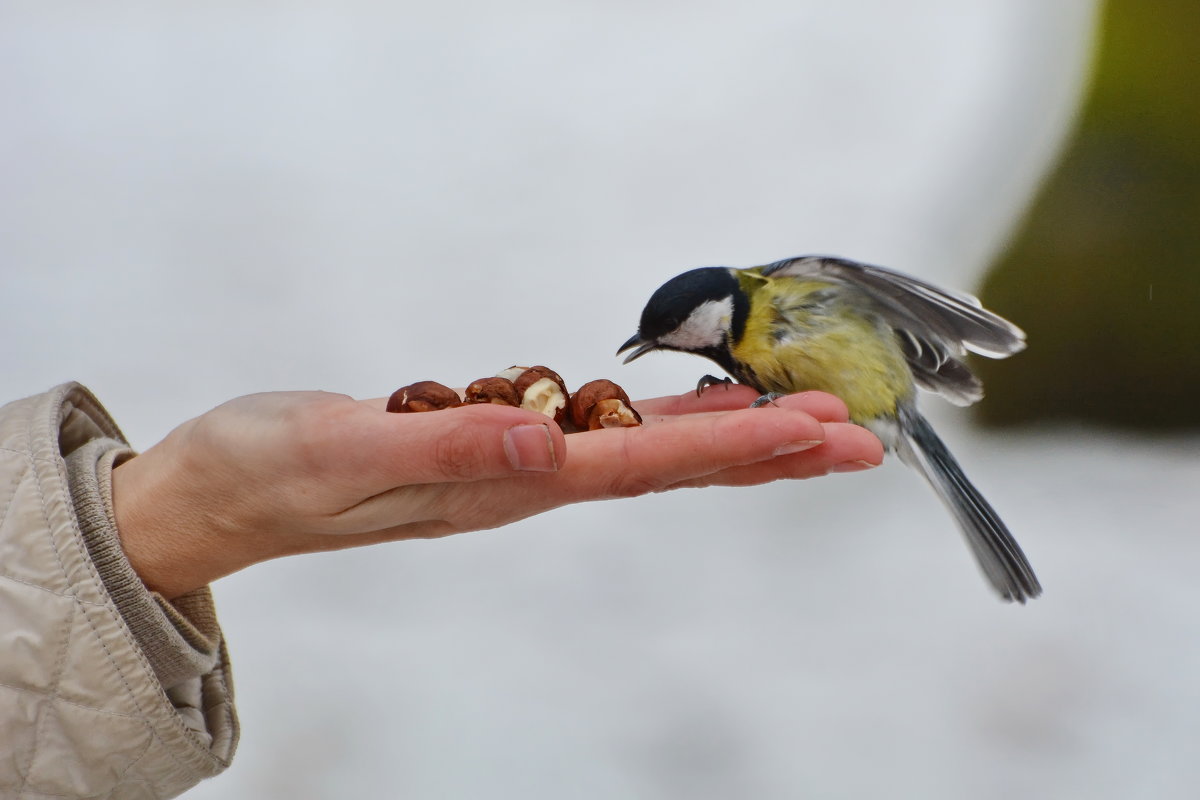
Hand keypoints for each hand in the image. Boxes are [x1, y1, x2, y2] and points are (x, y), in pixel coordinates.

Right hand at [111, 385, 881, 597]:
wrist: (217, 495)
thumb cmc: (270, 470)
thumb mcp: (347, 451)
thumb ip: (449, 446)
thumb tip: (548, 441)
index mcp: (500, 486)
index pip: (642, 469)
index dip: (736, 449)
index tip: (820, 435)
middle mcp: (521, 486)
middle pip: (668, 470)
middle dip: (766, 452)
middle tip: (858, 436)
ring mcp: (508, 473)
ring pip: (644, 457)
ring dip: (728, 441)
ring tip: (803, 424)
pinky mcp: (487, 449)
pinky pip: (597, 438)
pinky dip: (658, 427)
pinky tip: (690, 417)